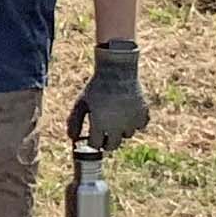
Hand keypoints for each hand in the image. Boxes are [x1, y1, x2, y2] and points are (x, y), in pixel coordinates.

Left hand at [70, 38, 148, 152]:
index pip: (96, 144)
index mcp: (100, 124)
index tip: (91, 137)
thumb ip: (74, 121)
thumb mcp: (81, 102)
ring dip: (121, 132)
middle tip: (103, 136)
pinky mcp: (143, 113)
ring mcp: (132, 120)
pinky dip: (135, 124)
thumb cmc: (96, 86)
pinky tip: (128, 116)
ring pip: (127, 135)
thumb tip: (71, 138)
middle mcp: (117, 126)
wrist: (117, 71)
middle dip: (106, 143)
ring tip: (115, 121)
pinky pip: (141, 126)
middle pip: (113, 145)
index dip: (92, 142)